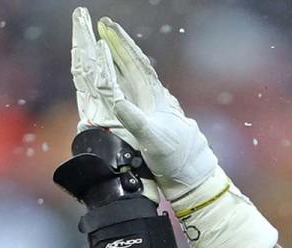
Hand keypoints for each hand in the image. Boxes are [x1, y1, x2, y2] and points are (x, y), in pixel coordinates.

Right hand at [70, 8, 220, 200]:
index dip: (120, 43)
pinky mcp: (150, 120)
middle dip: (117, 45)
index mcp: (156, 96)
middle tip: (101, 26)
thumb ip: (135, 120)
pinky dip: (120, 83)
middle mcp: (155, 98)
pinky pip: (131, 93)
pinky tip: (116, 81)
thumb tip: (117, 103)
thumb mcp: (153, 138)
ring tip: (104, 46)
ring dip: (117, 62)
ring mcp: (153, 108)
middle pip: (133, 65)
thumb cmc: (175, 158)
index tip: (106, 26)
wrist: (190, 177)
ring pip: (131, 78)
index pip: (136, 62)